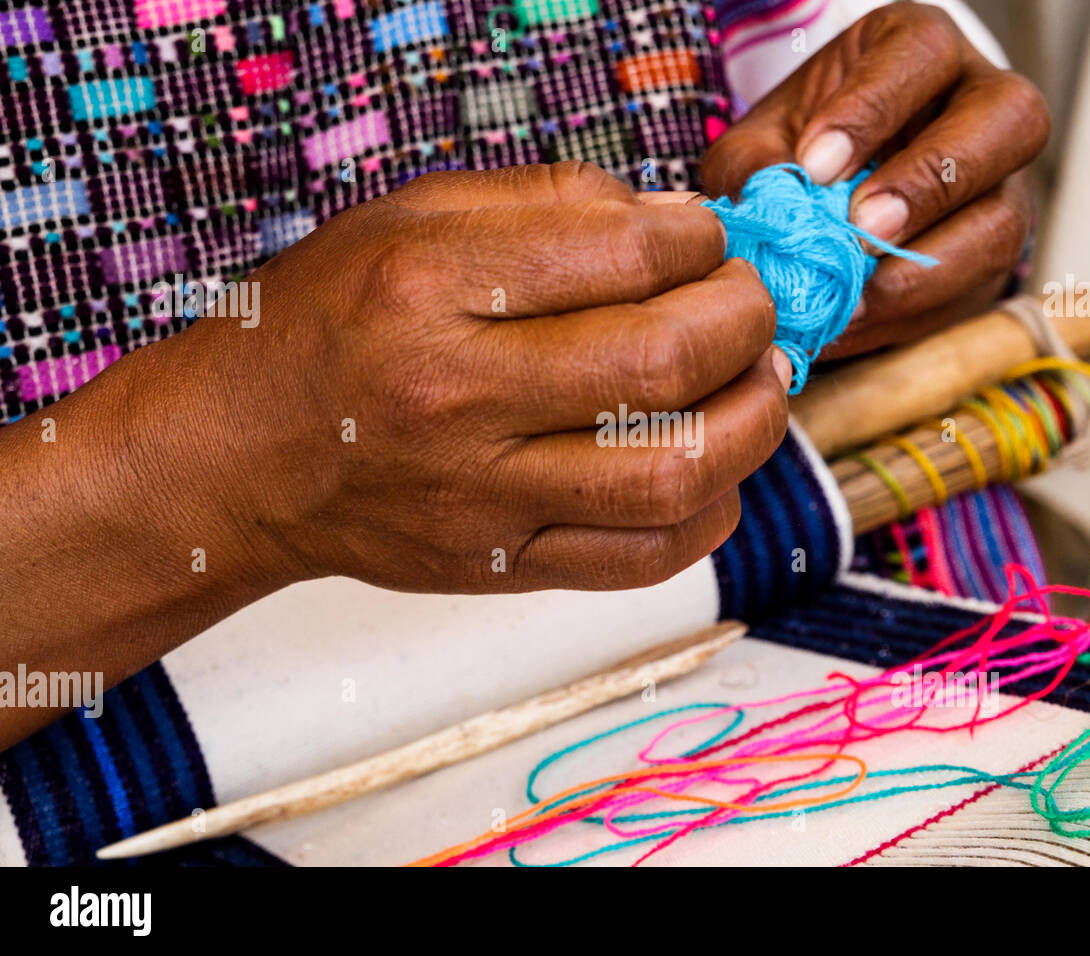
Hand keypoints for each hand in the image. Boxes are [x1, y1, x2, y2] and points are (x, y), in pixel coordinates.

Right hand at [167, 162, 787, 593]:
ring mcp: (481, 497)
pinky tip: (712, 465)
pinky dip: (709, 509)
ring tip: (757, 381)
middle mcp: (456, 398)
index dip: (698, 240)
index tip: (706, 240)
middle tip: (751, 304)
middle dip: (745, 321)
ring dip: (753, 420)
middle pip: (661, 363)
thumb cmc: (327, 324)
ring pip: (671, 473)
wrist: (240, 455)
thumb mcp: (411, 219)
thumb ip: (548, 203)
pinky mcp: (501, 566)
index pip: (621, 255)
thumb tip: (675, 222)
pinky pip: (644, 557)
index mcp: (429, 288)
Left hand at [700, 1, 1048, 357]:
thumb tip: (764, 210)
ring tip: (852, 297)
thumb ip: (755, 168)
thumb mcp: (762, 146)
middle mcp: (982, 104)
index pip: (920, 55)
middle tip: (861, 231)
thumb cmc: (798, 155)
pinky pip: (976, 287)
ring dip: (927, 266)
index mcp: (919, 50)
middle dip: (931, 182)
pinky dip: (910, 313)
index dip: (872, 111)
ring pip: (1004, 218)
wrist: (831, 208)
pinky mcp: (993, 254)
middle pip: (1009, 120)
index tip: (815, 166)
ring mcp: (1002, 183)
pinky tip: (855, 322)